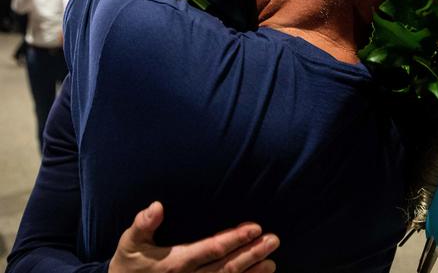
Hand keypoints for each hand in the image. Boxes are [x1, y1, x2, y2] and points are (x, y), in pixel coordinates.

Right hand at [109, 202, 278, 272]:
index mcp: (175, 263)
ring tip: (272, 263)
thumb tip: (157, 206)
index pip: (212, 249)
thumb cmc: (128, 265)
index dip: (235, 239)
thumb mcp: (129, 243)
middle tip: (274, 240)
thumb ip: (143, 225)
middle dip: (252, 254)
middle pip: (227, 268)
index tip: (255, 228)